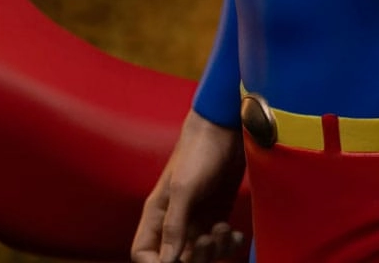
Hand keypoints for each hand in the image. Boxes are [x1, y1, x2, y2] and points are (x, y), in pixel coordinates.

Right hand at [131, 109, 245, 262]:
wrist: (227, 128)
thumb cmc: (199, 151)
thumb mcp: (184, 187)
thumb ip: (174, 225)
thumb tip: (167, 262)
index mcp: (157, 213)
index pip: (143, 253)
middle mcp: (175, 220)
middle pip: (176, 260)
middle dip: (195, 258)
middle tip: (209, 239)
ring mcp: (197, 218)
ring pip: (201, 254)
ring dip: (215, 251)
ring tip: (223, 229)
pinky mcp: (217, 213)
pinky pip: (220, 243)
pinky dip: (228, 244)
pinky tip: (235, 233)